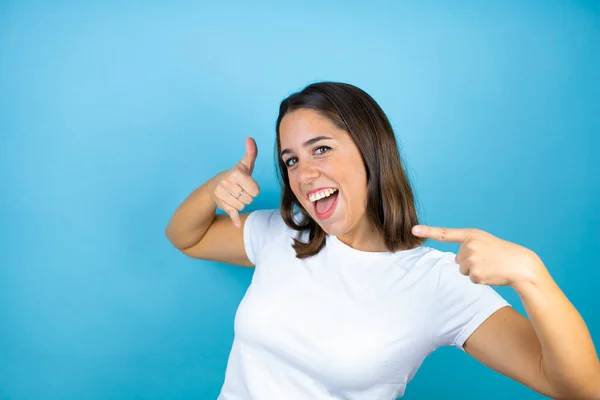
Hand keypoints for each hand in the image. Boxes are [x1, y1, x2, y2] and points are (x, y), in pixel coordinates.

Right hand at [212, 137, 259, 227]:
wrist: (216, 185)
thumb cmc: (236, 175)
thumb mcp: (244, 164)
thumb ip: (251, 153)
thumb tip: (250, 139)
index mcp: (236, 174)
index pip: (255, 190)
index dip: (254, 188)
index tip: (247, 185)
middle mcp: (227, 183)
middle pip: (250, 198)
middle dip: (248, 195)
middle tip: (241, 190)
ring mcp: (223, 195)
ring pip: (243, 205)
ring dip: (242, 202)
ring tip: (236, 195)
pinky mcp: (221, 205)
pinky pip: (232, 214)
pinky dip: (235, 220)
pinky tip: (237, 224)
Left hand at [411, 224, 542, 287]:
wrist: (520, 265)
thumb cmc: (502, 253)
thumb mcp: (483, 242)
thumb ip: (467, 246)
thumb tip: (455, 260)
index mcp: (470, 235)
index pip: (445, 233)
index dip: (428, 231)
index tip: (413, 229)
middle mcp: (468, 246)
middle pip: (458, 260)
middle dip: (470, 262)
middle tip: (488, 259)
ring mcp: (472, 260)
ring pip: (463, 270)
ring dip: (475, 271)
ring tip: (490, 266)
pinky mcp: (476, 274)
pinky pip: (471, 279)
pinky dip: (480, 279)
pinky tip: (492, 273)